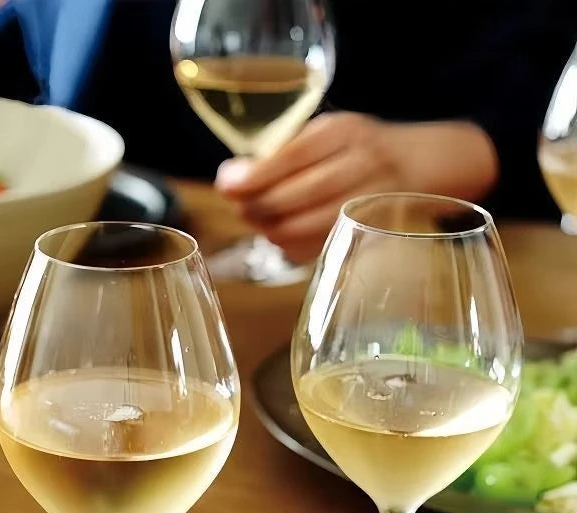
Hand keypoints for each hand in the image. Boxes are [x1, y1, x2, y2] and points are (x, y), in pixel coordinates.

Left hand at [216, 112, 497, 263]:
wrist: (417, 163)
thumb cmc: (356, 147)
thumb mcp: (325, 132)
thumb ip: (281, 152)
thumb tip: (230, 180)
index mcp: (344, 132)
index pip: (292, 156)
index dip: (254, 176)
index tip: (226, 185)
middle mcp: (361, 165)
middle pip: (294, 197)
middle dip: (255, 207)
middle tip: (238, 207)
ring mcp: (367, 202)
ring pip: (302, 228)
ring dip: (268, 230)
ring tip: (258, 220)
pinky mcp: (366, 234)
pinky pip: (314, 248)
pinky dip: (288, 245)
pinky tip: (281, 233)